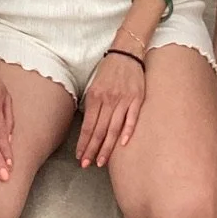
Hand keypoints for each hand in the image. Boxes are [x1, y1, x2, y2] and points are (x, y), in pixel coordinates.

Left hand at [76, 50, 146, 166]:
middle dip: (91, 149)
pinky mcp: (137, 98)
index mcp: (95, 96)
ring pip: (113, 128)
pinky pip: (131, 118)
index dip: (83, 143)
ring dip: (106, 147)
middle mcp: (108, 99)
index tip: (79, 156)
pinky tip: (122, 144)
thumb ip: (92, 105)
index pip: (87, 125)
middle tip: (86, 165)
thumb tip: (88, 126)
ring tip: (101, 161)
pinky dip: (127, 131)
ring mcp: (123, 100)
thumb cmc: (109, 70)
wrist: (126, 52)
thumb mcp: (95, 85)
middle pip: (99, 130)